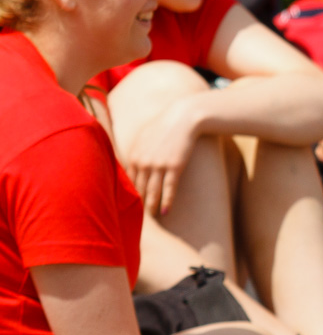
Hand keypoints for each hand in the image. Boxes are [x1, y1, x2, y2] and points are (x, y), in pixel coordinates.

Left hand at [123, 98, 201, 215]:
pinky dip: (167, 201)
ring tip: (152, 217)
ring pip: (152, 191)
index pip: (128, 181)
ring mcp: (158, 165)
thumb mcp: (145, 137)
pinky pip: (169, 188)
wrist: (183, 117)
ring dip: (151, 206)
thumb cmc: (164, 125)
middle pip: (139, 188)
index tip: (129, 206)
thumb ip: (138, 152)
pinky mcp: (174, 166)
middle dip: (138, 203)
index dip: (129, 194)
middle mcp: (143, 162)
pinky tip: (166, 211)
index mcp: (134, 156)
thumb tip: (135, 163)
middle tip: (137, 217)